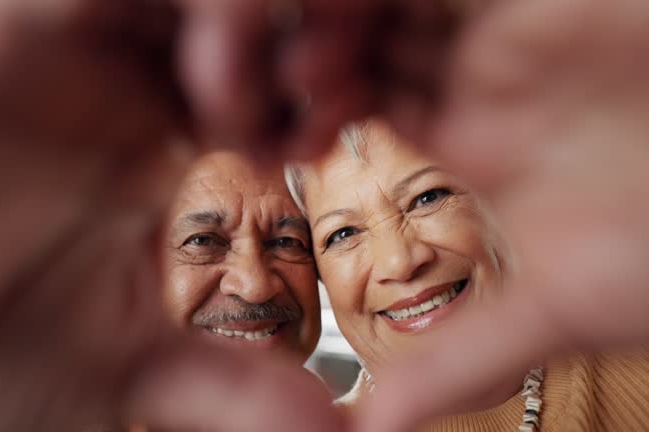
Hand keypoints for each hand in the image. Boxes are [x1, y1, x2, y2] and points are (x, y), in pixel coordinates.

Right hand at [0, 1, 341, 430]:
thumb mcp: (142, 372)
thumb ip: (234, 390)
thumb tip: (330, 430)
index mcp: (171, 142)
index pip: (277, 73)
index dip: (327, 92)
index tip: (340, 145)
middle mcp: (132, 86)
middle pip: (249, 15)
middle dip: (306, 44)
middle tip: (326, 112)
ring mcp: (79, 55)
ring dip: (255, 25)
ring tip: (255, 116)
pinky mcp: (16, 35)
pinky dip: (195, 10)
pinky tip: (216, 95)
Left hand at [179, 0, 648, 428]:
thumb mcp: (562, 307)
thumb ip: (460, 360)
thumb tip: (370, 430)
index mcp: (460, 174)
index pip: (348, 153)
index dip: (295, 150)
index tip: (253, 155)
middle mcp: (468, 105)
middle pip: (352, 72)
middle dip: (300, 79)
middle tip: (258, 92)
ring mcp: (496, 43)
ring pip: (383, 19)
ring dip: (336, 30)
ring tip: (303, 55)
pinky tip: (342, 11)